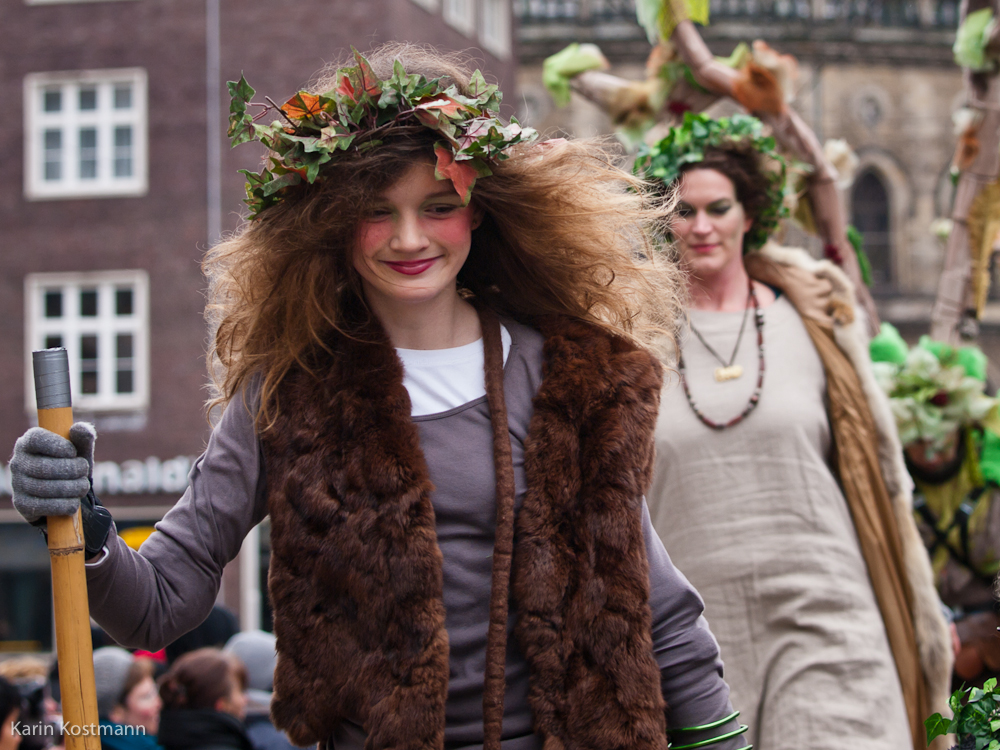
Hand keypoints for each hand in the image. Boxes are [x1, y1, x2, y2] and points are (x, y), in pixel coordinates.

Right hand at [10, 423, 111, 556]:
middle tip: (85, 471)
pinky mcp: (21, 504)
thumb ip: (82, 438)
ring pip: (46, 488)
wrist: (62, 492)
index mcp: (29, 442)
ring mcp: (17, 483)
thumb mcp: (79, 450)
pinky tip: (74, 502)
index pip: (36, 440)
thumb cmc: (70, 464)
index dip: (58, 446)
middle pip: (44, 467)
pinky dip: (65, 505)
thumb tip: (81, 428)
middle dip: (72, 470)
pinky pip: (45, 506)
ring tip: (83, 486)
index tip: (74, 452)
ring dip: (73, 488)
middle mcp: (18, 462)